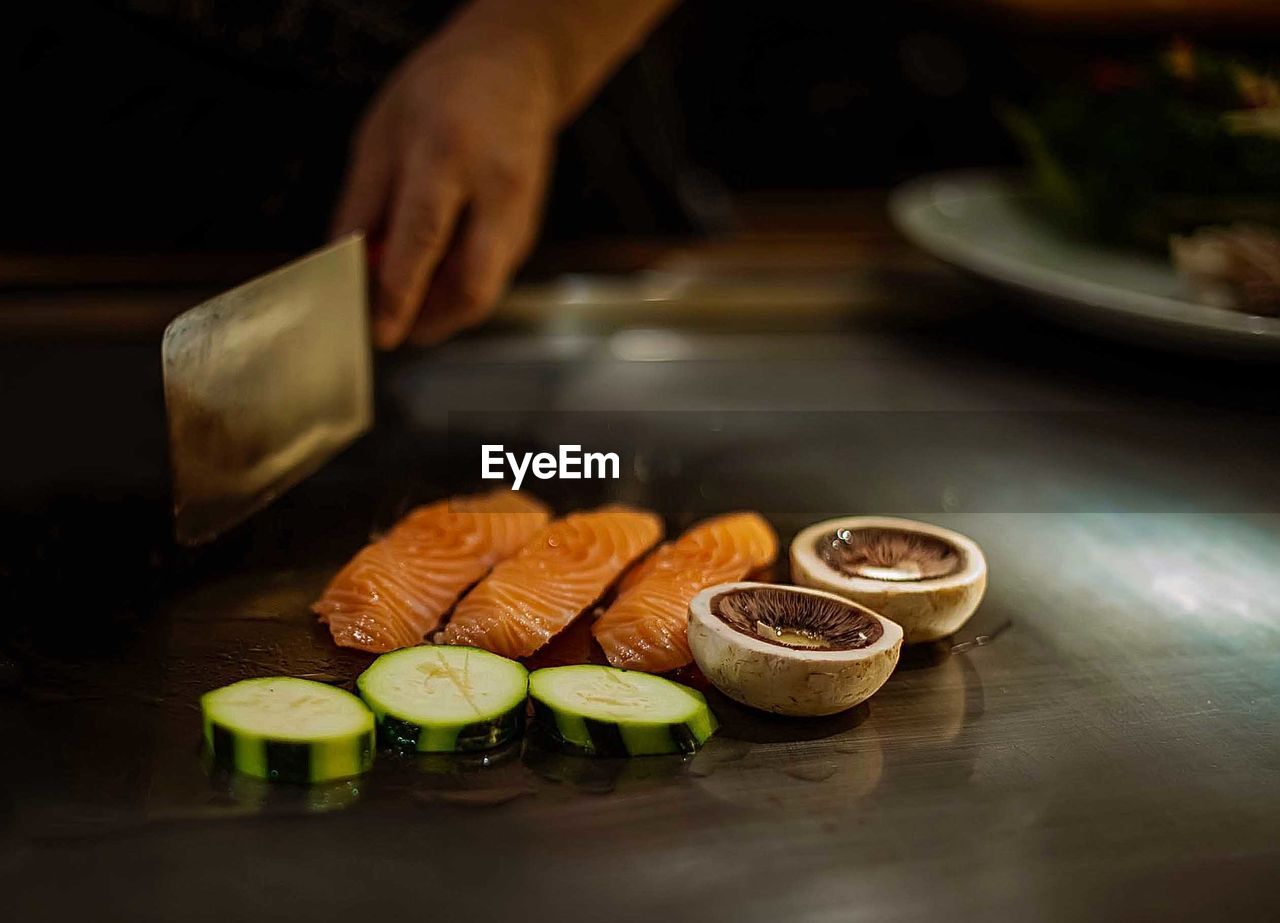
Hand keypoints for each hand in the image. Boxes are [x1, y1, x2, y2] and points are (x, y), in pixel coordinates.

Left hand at [332, 35, 556, 347]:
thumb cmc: (442, 91)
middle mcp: (496, 187)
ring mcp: (522, 211)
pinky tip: (434, 280)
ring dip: (444, 310)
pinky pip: (492, 275)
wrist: (518, 67)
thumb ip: (362, 205)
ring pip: (486, 287)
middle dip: (432, 321)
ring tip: (410, 304)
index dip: (400, 294)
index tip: (381, 332)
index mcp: (448, 153)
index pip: (423, 239)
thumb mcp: (382, 134)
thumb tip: (343, 265)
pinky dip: (459, 289)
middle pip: (473, 282)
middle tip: (398, 331)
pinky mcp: (529, 228)